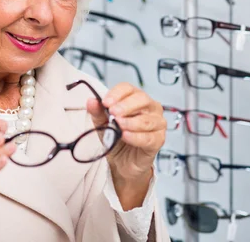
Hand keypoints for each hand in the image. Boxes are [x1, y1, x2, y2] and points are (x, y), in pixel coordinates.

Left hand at [87, 83, 165, 208]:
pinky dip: (136, 136)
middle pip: (141, 99)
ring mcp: (157, 123)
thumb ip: (97, 111)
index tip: (105, 102)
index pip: (128, 88)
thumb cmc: (116, 137)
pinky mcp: (158, 140)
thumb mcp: (102, 123)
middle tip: (113, 112)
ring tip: (118, 125)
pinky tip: (126, 136)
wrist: (122, 162)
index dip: (117, 93)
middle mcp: (150, 107)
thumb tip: (91, 101)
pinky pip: (149, 137)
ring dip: (131, 122)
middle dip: (126, 105)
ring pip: (147, 119)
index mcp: (136, 98)